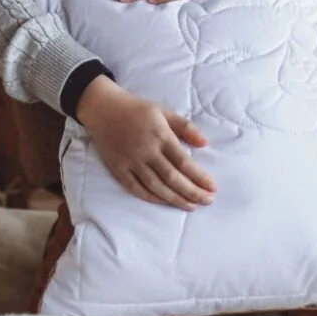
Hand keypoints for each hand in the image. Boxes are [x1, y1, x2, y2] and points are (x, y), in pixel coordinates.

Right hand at [76, 77, 216, 209]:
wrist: (104, 108)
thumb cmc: (137, 109)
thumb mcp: (164, 111)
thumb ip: (185, 127)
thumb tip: (205, 143)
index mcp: (161, 135)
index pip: (184, 162)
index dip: (199, 177)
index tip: (212, 187)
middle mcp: (147, 151)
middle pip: (172, 178)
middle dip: (192, 192)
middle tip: (208, 201)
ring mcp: (131, 161)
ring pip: (156, 186)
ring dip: (175, 199)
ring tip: (191, 206)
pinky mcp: (118, 168)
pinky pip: (135, 187)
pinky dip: (150, 197)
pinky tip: (164, 202)